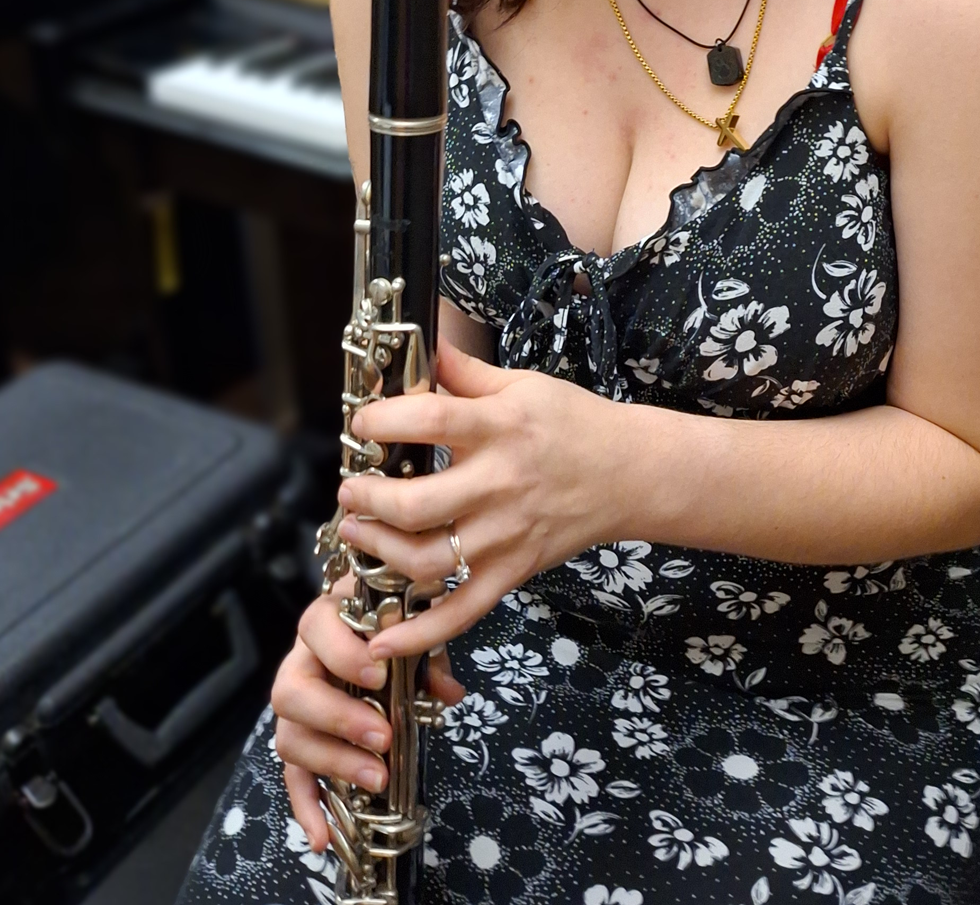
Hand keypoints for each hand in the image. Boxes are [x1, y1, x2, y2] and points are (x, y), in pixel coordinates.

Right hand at [273, 587, 463, 851]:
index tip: (379, 675)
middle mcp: (300, 662)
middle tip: (383, 737)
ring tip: (377, 779)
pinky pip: (293, 777)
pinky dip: (307, 808)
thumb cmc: (391, 617)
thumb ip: (427, 652)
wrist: (374, 617)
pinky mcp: (300, 740)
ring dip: (333, 763)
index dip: (343, 654)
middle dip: (338, 719)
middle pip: (291, 692)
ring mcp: (295, 706)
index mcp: (326, 621)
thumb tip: (448, 695)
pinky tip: (323, 839)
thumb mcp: (414, 621)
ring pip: (289, 738)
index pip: (316, 627)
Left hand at [336, 340, 629, 664]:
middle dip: (368, 498)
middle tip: (349, 487)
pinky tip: (382, 638)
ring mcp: (506, 535)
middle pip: (418, 504)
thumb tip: (421, 342)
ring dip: (378, 551)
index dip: (385, 421)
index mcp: (501, 428)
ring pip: (428, 561)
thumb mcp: (522, 383)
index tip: (362, 422)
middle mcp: (501, 484)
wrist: (630, 473)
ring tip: (357, 529)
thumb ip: (465, 370)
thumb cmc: (574, 422)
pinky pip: (461, 612)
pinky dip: (419, 632)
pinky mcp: (513, 572)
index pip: (432, 420)